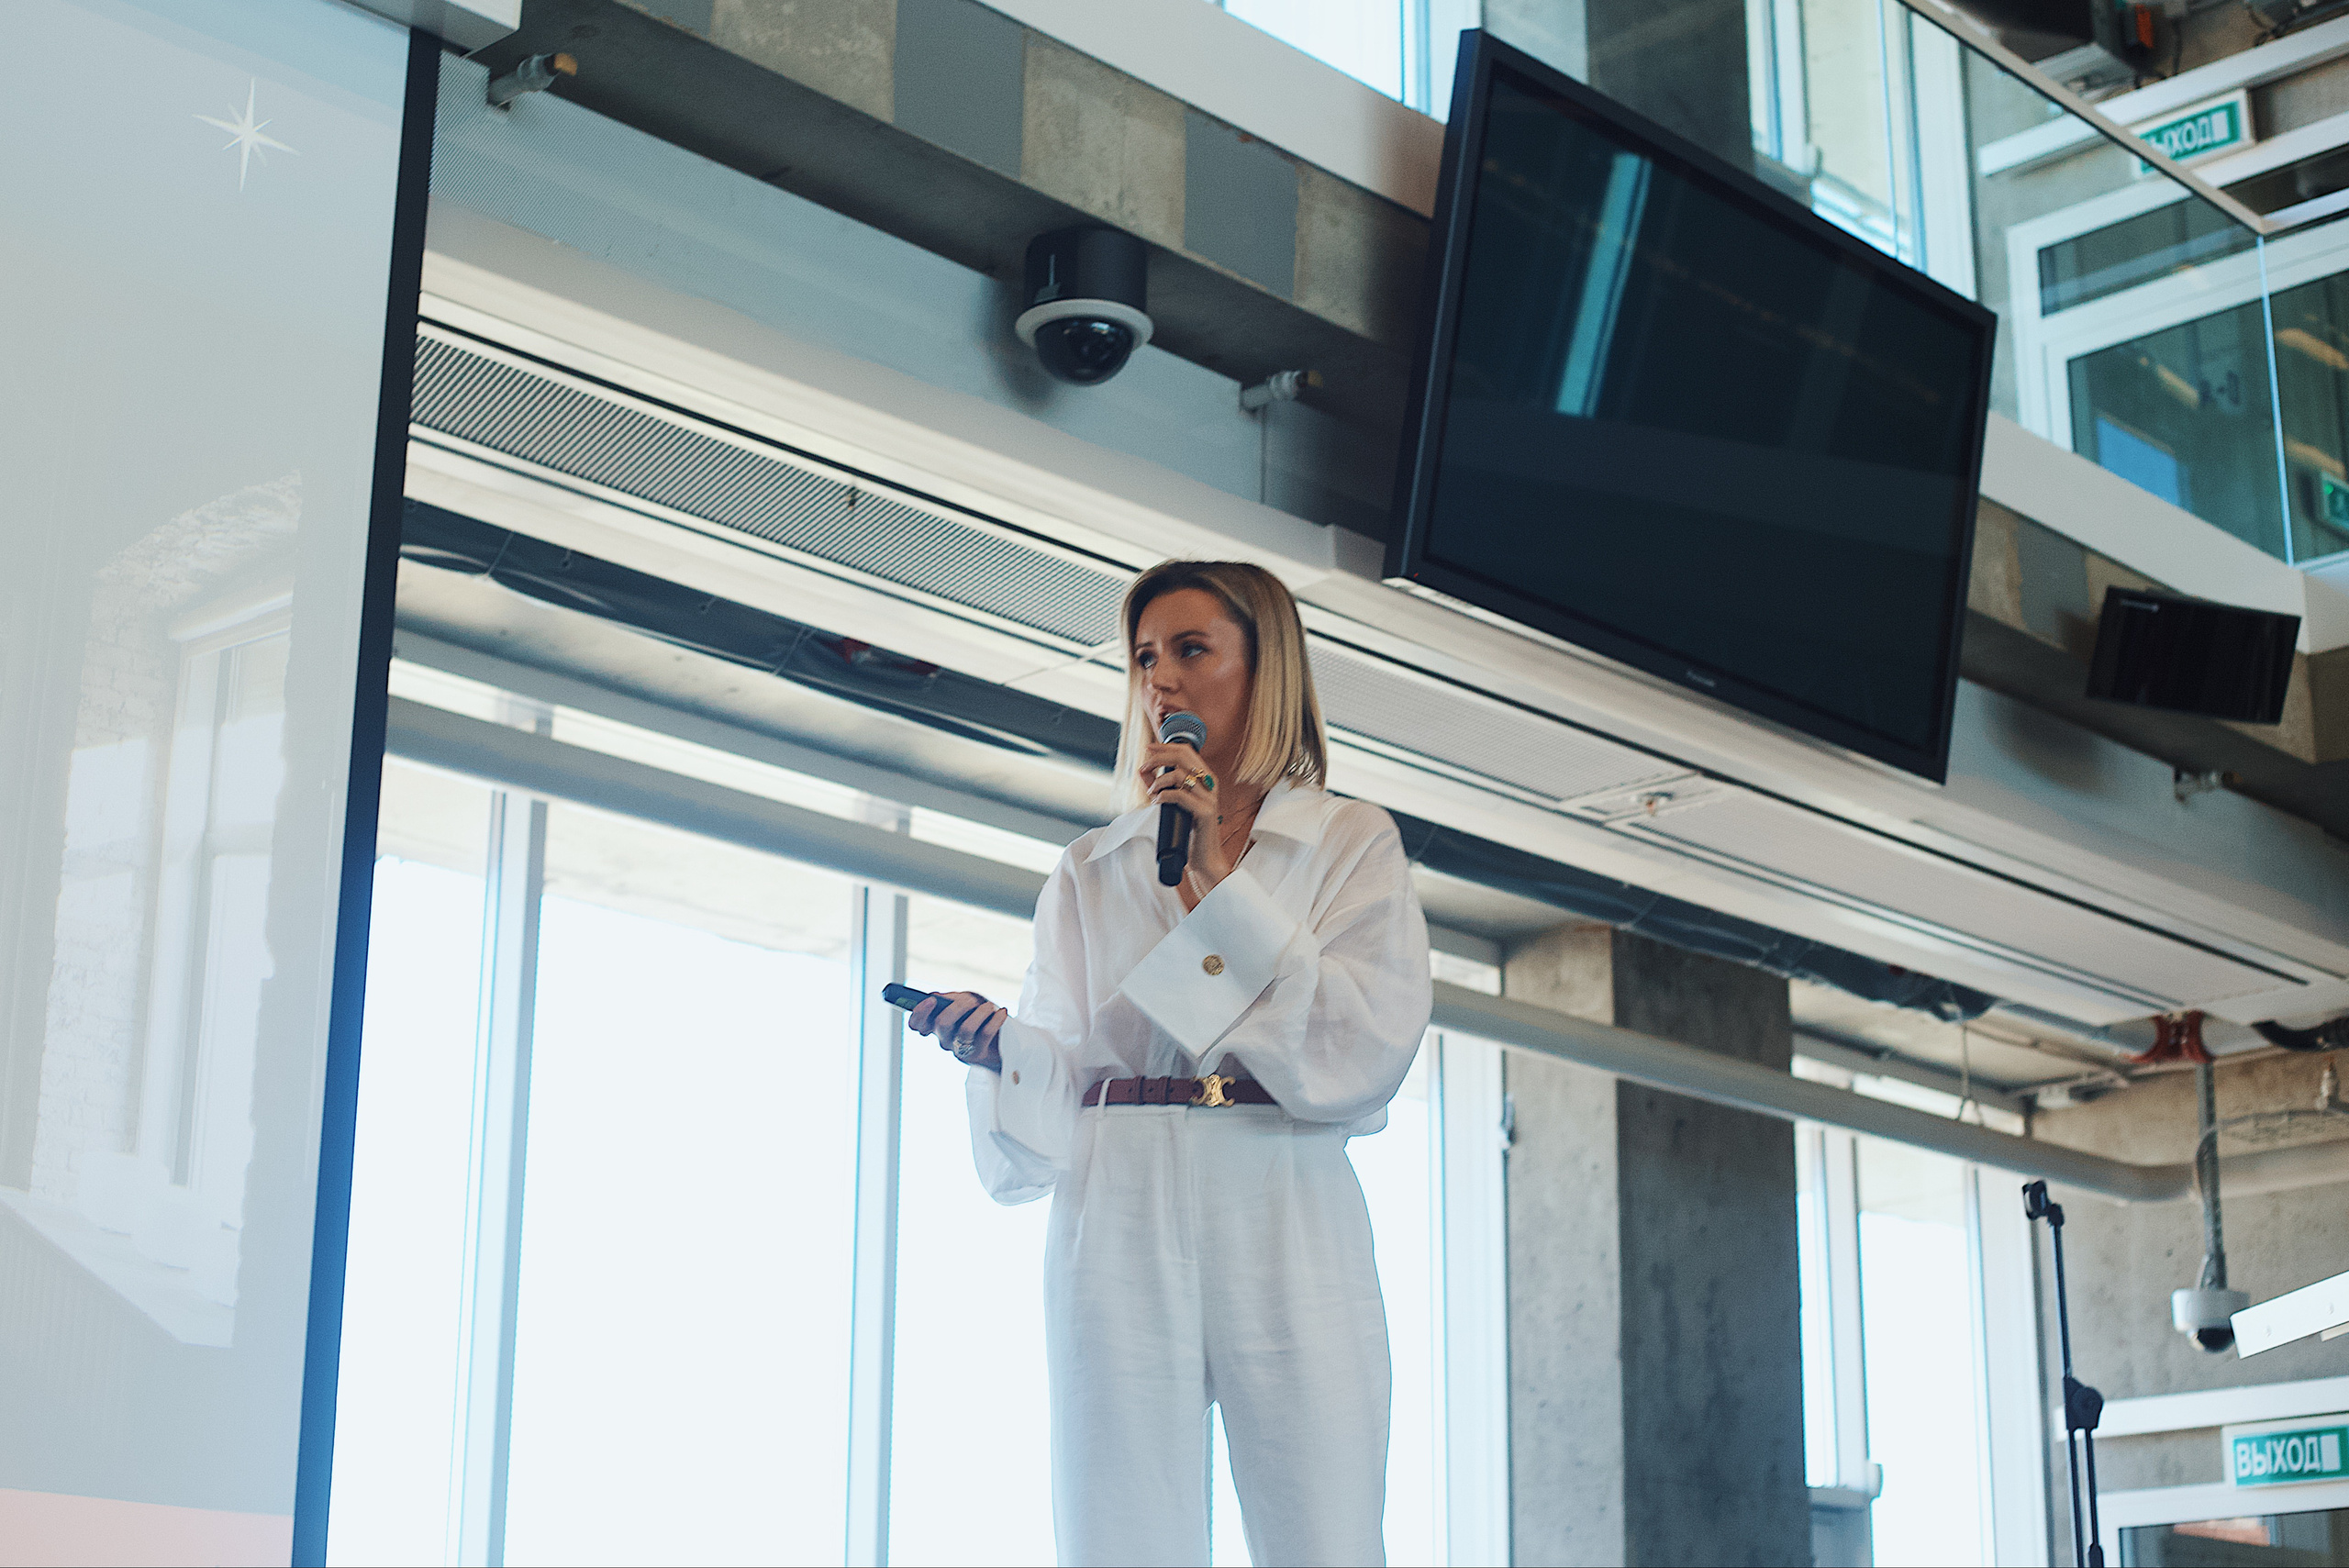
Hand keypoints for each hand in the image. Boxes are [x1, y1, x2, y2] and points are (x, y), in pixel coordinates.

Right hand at [908, 989, 1005, 1071]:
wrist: (999, 1038)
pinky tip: (1001, 1012)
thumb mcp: (963, 1002)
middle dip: (959, 1006)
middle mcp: (943, 1039)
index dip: (919, 1013)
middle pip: (942, 1023)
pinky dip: (995, 1020)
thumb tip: (936, 997)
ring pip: (965, 1029)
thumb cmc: (977, 1015)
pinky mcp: (977, 1054)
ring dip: (980, 1013)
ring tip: (990, 1006)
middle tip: (970, 999)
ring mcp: (959, 1049)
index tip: (931, 1000)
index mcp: (935, 1026)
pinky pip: (985, 1034)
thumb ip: (949, 1000)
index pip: (916, 1024)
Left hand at [1137, 740, 1236, 894]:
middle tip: (1145, 766)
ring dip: (1159, 781)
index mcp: (1205, 779)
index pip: (1187, 751)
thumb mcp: (1174, 804)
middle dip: (1160, 757)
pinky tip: (1157, 802)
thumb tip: (1142, 771)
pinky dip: (1164, 795)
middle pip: (1184, 756)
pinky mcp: (1205, 812)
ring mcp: (1209, 798)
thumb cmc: (1190, 831)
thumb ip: (1160, 786)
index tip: (1149, 748)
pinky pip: (1180, 795)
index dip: (1166, 746)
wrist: (1205, 857)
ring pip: (1180, 774)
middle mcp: (1210, 784)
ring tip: (1152, 793)